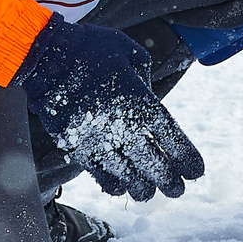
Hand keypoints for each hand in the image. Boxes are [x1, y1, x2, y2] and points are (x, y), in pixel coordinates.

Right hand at [18, 15, 204, 201]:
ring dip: (143, 188)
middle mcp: (123, 126)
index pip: (172, 138)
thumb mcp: (130, 52)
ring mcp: (99, 140)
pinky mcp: (77, 147)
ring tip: (150, 193)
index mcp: (142, 101)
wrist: (45, 57)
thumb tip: (149, 100)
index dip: (187, 158)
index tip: (197, 172)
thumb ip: (146, 78)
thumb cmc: (90, 48)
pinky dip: (114, 184)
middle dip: (170, 182)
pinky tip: (122, 187)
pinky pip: (100, 175)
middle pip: (154, 164)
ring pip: (128, 176)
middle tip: (178, 191)